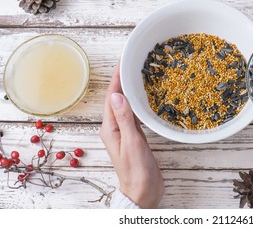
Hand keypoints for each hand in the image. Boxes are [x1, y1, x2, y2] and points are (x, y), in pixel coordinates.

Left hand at [99, 63, 163, 207]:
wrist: (143, 191)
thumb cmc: (136, 170)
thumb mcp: (131, 142)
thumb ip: (124, 119)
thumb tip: (117, 95)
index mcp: (110, 128)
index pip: (111, 97)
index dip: (116, 79)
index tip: (122, 62)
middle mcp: (114, 127)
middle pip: (117, 98)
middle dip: (122, 80)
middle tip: (131, 63)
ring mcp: (124, 131)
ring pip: (125, 105)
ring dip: (129, 90)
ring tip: (137, 75)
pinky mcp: (134, 136)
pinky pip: (133, 114)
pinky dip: (137, 102)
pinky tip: (143, 97)